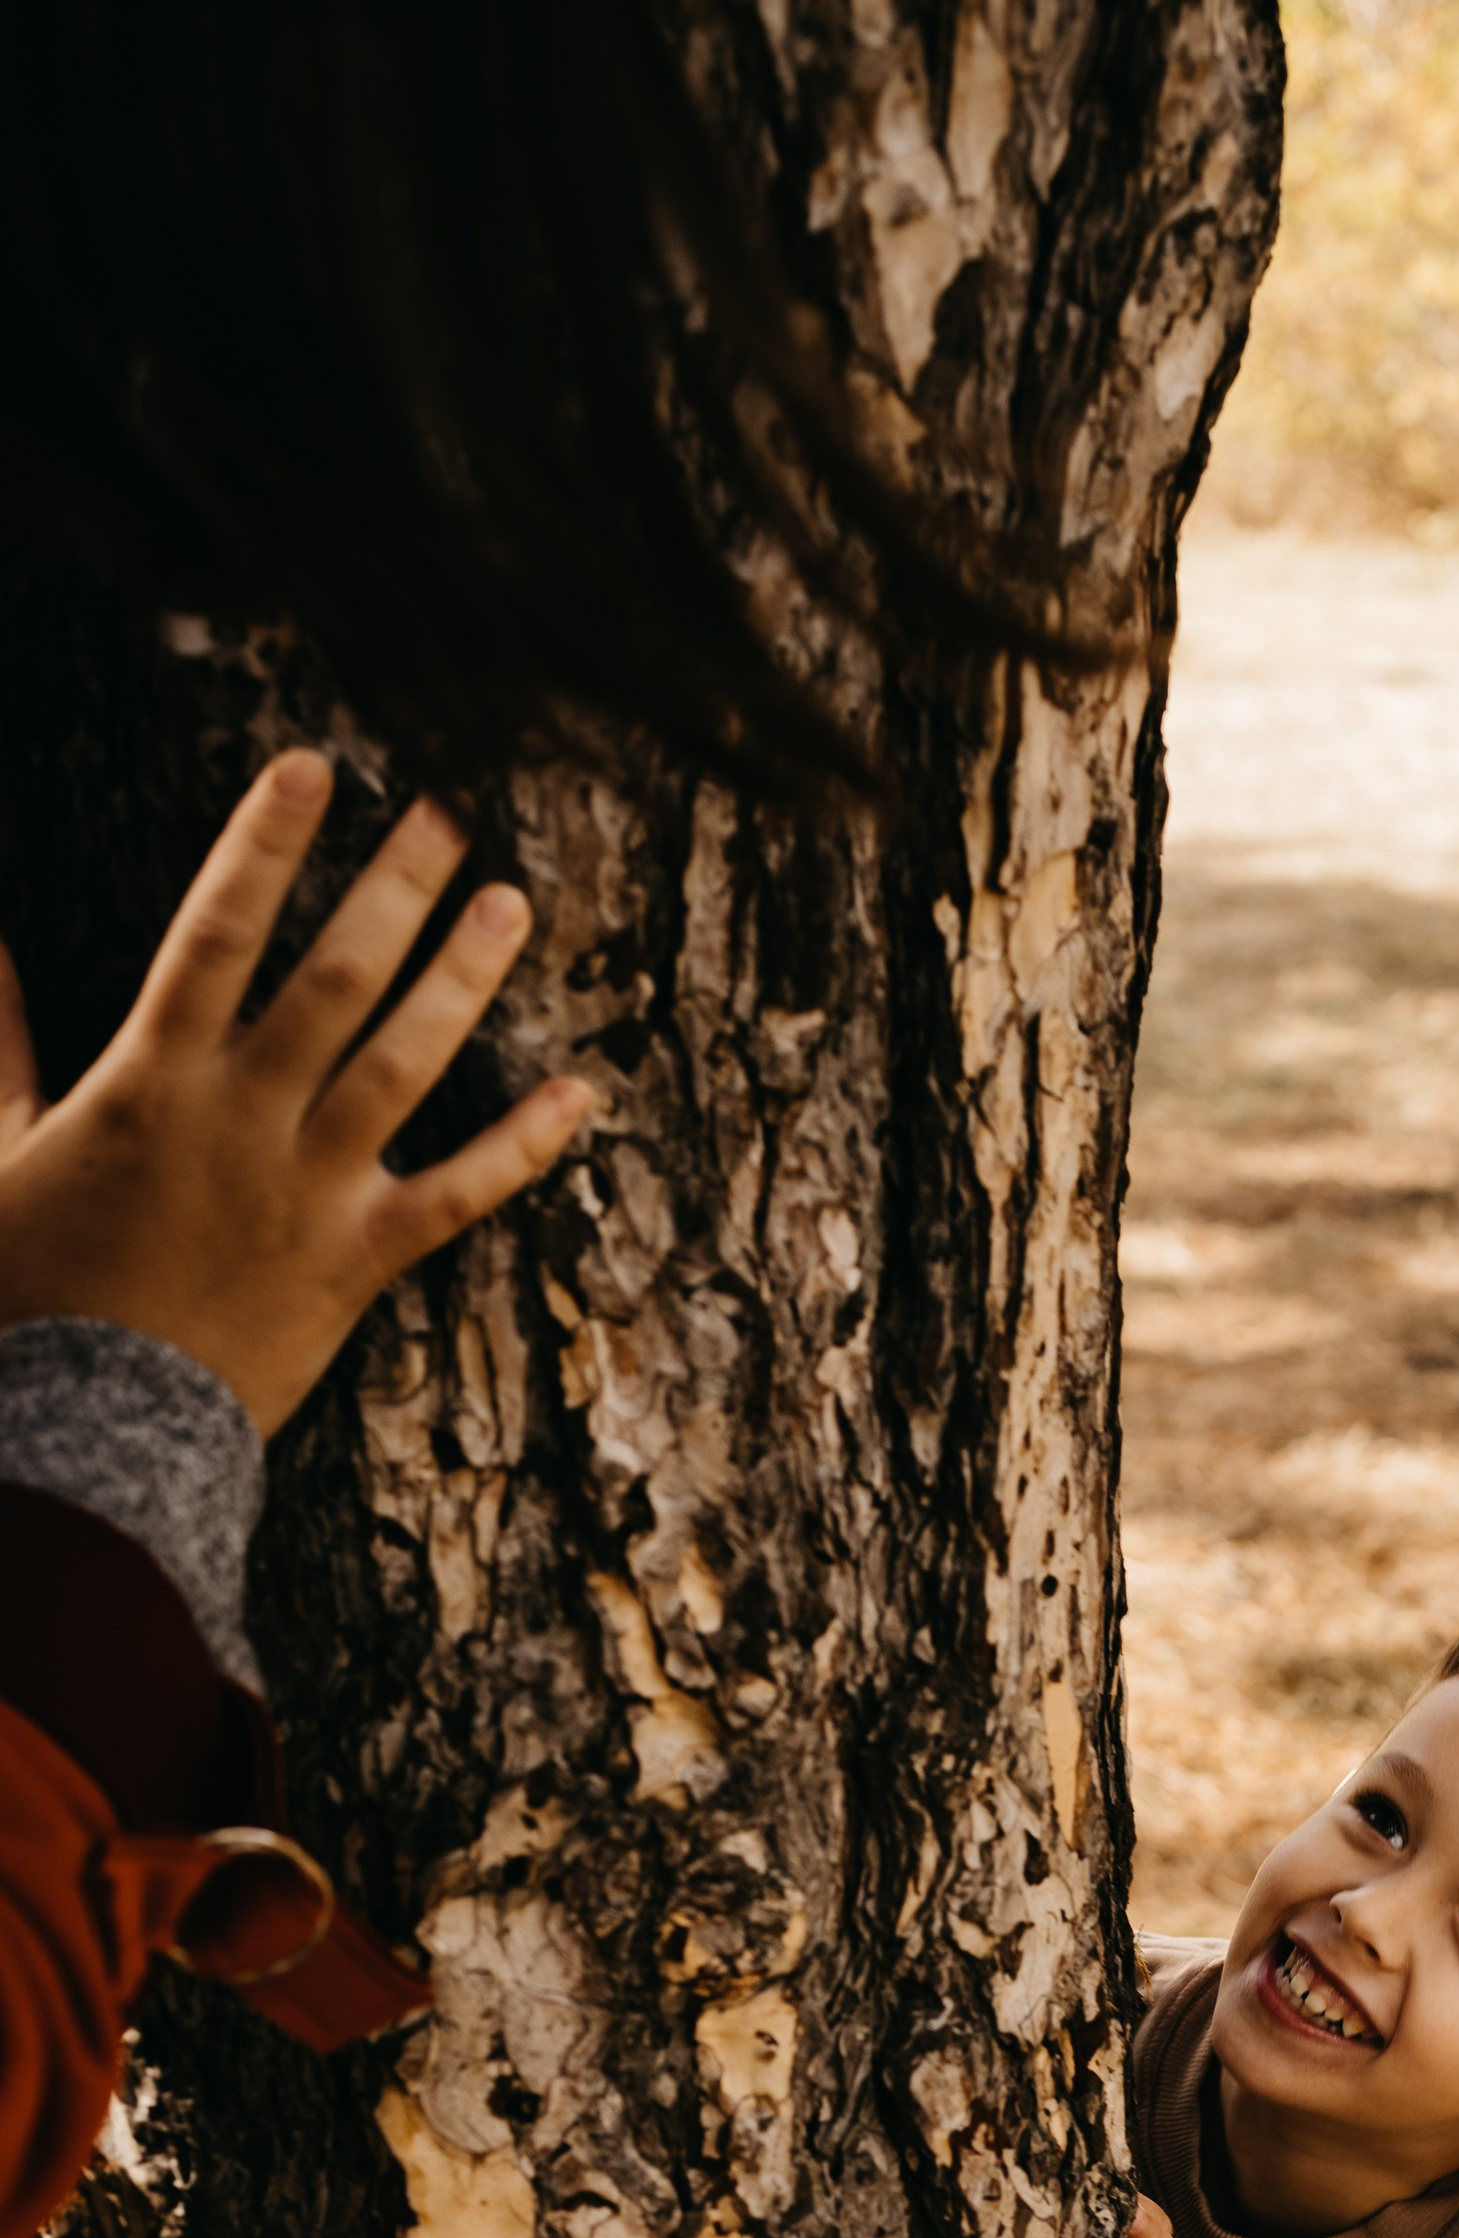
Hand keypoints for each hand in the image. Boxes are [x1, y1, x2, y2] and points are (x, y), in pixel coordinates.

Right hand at [0, 748, 590, 1435]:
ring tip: (510, 903)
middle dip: (391, 888)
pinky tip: (579, 1094)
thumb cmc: (28, 1294)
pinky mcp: (356, 1260)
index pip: (215, 929)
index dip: (262, 843)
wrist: (85, 1425)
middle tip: (447, 813)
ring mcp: (308, 1188)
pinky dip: (522, 1148)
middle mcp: (242, 1116)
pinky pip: (456, 1197)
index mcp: (151, 1079)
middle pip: (333, 976)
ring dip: (462, 980)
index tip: (310, 766)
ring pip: (402, 1062)